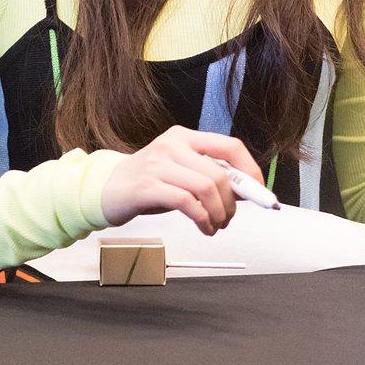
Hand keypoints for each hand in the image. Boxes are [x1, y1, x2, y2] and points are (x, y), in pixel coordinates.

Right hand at [100, 125, 264, 234]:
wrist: (106, 188)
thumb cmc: (149, 182)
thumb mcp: (180, 171)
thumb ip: (208, 175)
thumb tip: (244, 190)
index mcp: (185, 137)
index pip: (230, 145)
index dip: (250, 169)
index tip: (258, 190)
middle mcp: (173, 145)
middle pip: (219, 172)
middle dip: (232, 202)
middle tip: (229, 218)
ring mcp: (159, 164)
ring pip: (206, 188)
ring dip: (219, 214)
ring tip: (216, 225)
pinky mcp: (147, 187)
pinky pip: (186, 203)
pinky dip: (203, 219)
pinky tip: (204, 228)